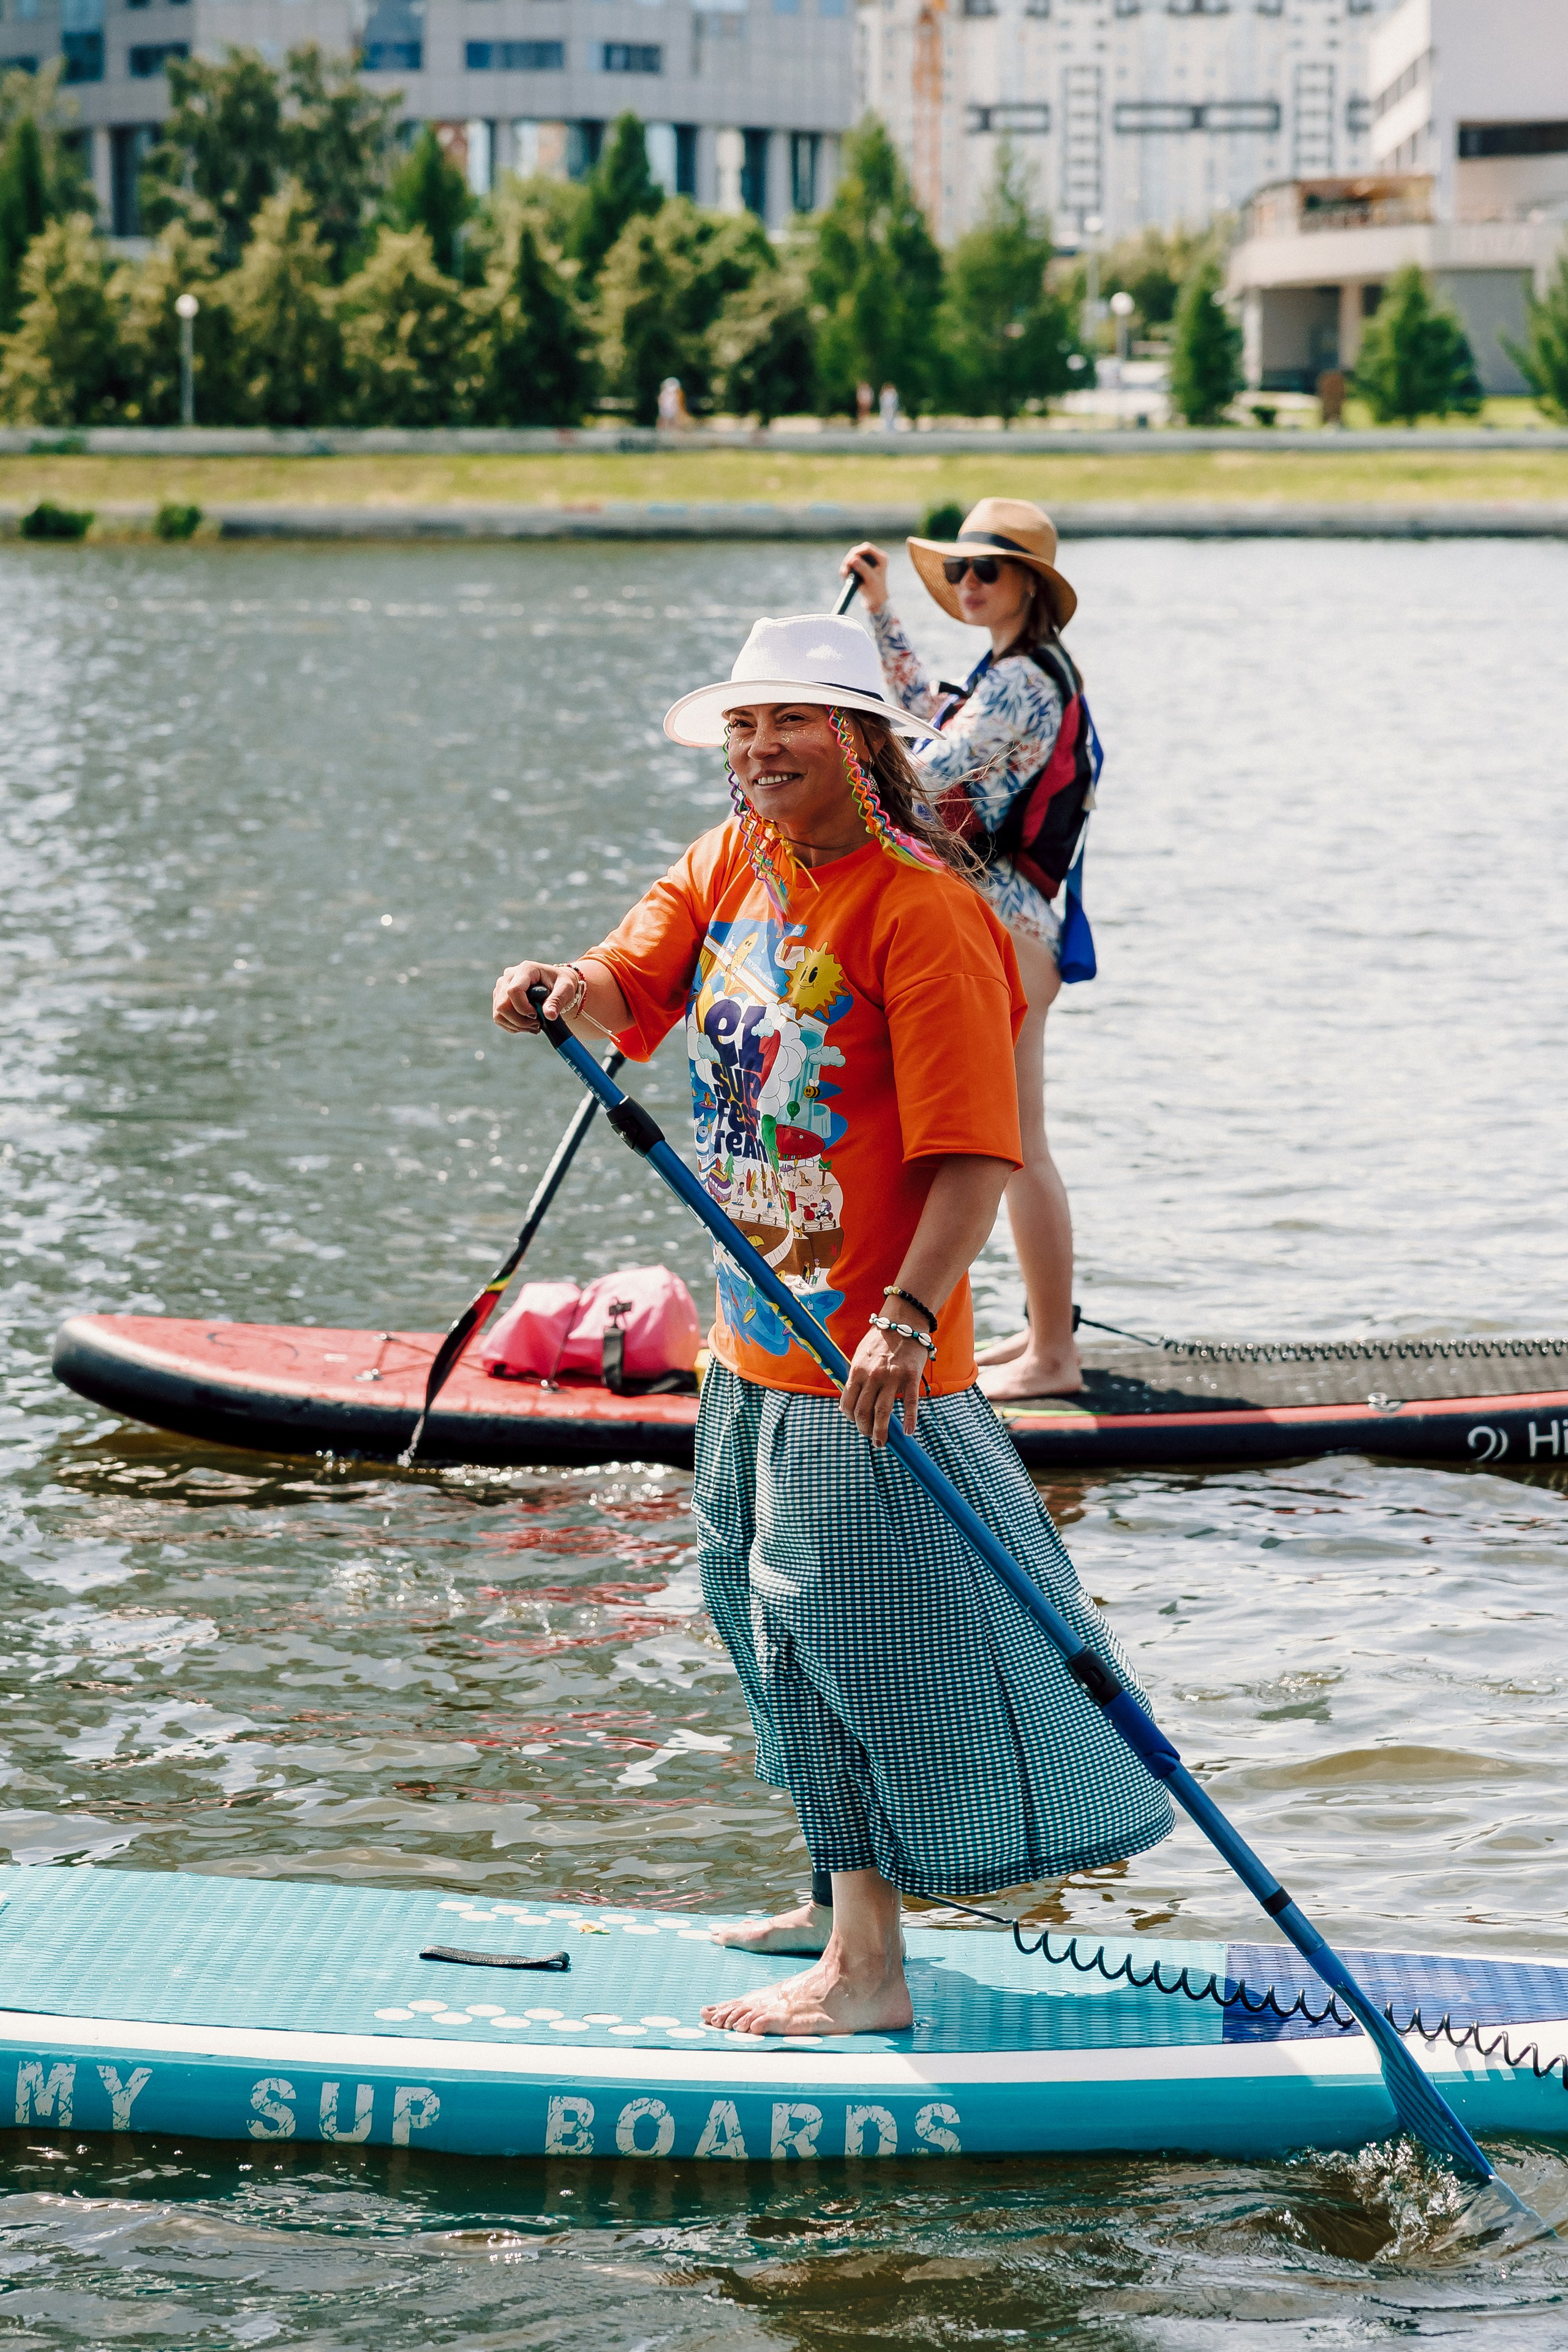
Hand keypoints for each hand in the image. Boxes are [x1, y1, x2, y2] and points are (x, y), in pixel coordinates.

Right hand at [492, 960, 577, 1033]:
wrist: (555, 984)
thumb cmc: (561, 984)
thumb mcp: (565, 989)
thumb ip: (557, 1001)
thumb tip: (549, 1015)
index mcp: (526, 969)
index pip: (513, 991)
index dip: (523, 1008)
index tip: (537, 1015)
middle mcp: (509, 976)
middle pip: (502, 1005)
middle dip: (519, 1020)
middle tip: (537, 1024)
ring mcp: (501, 987)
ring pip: (498, 1014)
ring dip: (516, 1025)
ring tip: (534, 1026)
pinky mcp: (499, 997)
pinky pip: (499, 1018)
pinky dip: (512, 1026)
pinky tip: (527, 1025)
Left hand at [840, 1324, 925, 1446]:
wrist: (903, 1322)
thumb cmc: (880, 1340)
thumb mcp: (860, 1356)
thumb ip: (854, 1379)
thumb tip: (845, 1405)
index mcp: (857, 1370)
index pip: (848, 1403)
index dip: (849, 1418)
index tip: (855, 1423)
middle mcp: (873, 1375)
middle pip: (864, 1411)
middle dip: (864, 1429)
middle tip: (870, 1437)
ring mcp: (893, 1376)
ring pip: (883, 1412)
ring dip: (880, 1432)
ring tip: (881, 1443)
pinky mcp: (911, 1376)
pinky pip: (910, 1403)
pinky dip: (909, 1420)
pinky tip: (907, 1432)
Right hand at [841, 542, 889, 612]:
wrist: (874, 602)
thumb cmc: (875, 592)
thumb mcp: (870, 580)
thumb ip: (863, 569)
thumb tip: (853, 559)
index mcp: (881, 558)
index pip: (867, 548)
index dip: (856, 552)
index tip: (849, 562)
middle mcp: (875, 558)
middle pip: (858, 551)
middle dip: (849, 559)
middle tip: (845, 569)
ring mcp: (868, 562)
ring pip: (853, 557)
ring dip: (846, 565)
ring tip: (844, 575)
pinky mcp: (862, 567)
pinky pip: (851, 564)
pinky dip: (846, 569)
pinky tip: (845, 576)